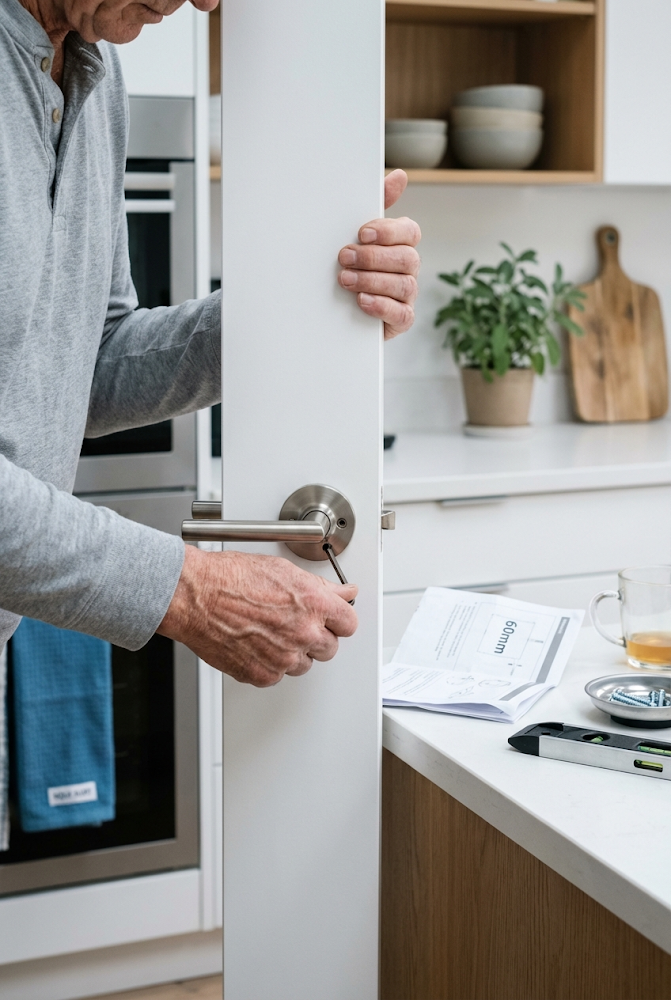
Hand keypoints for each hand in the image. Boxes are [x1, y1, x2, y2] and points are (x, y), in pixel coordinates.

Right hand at [158, 546, 357, 686]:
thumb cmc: (230, 577)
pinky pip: (278, 676)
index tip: (332, 618)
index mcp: (313, 603)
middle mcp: (303, 632)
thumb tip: (344, 592)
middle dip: (317, 637)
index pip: (349, 623)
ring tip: (270, 631)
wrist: (194, 595)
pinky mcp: (263, 675)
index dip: (339, 619)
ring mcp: (284, 658)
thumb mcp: (284, 570)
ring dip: (294, 653)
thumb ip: (321, 587)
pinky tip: (256, 643)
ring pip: (304, 665)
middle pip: (330, 648)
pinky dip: (270, 664)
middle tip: (295, 623)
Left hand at [338, 169, 420, 339]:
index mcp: (402, 244)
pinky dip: (381, 306)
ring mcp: (407, 295)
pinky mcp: (401, 319)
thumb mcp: (358, 234)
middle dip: (373, 257)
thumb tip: (400, 175)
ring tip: (345, 279)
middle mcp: (408, 268)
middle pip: (406, 258)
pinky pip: (401, 313)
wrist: (337, 308)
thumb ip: (377, 206)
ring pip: (403, 284)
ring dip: (372, 280)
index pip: (409, 232)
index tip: (362, 233)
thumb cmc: (353, 263)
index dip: (388, 231)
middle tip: (344, 257)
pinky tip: (362, 300)